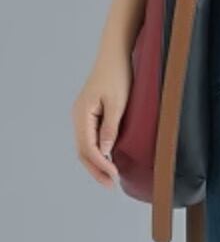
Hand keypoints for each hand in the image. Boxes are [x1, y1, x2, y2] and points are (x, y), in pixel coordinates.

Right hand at [71, 48, 131, 187]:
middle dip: (96, 169)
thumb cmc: (118, 75)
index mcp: (82, 115)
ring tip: (109, 177)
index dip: (100, 165)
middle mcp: (78, 117)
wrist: (114, 55)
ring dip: (96, 163)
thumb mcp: (118, 102)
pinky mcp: (90, 113)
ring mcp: (83, 115)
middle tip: (110, 185)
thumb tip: (105, 150)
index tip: (114, 176)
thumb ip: (111, 127)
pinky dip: (97, 151)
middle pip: (83, 151)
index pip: (88, 148)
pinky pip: (90, 138)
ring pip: (85, 146)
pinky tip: (108, 159)